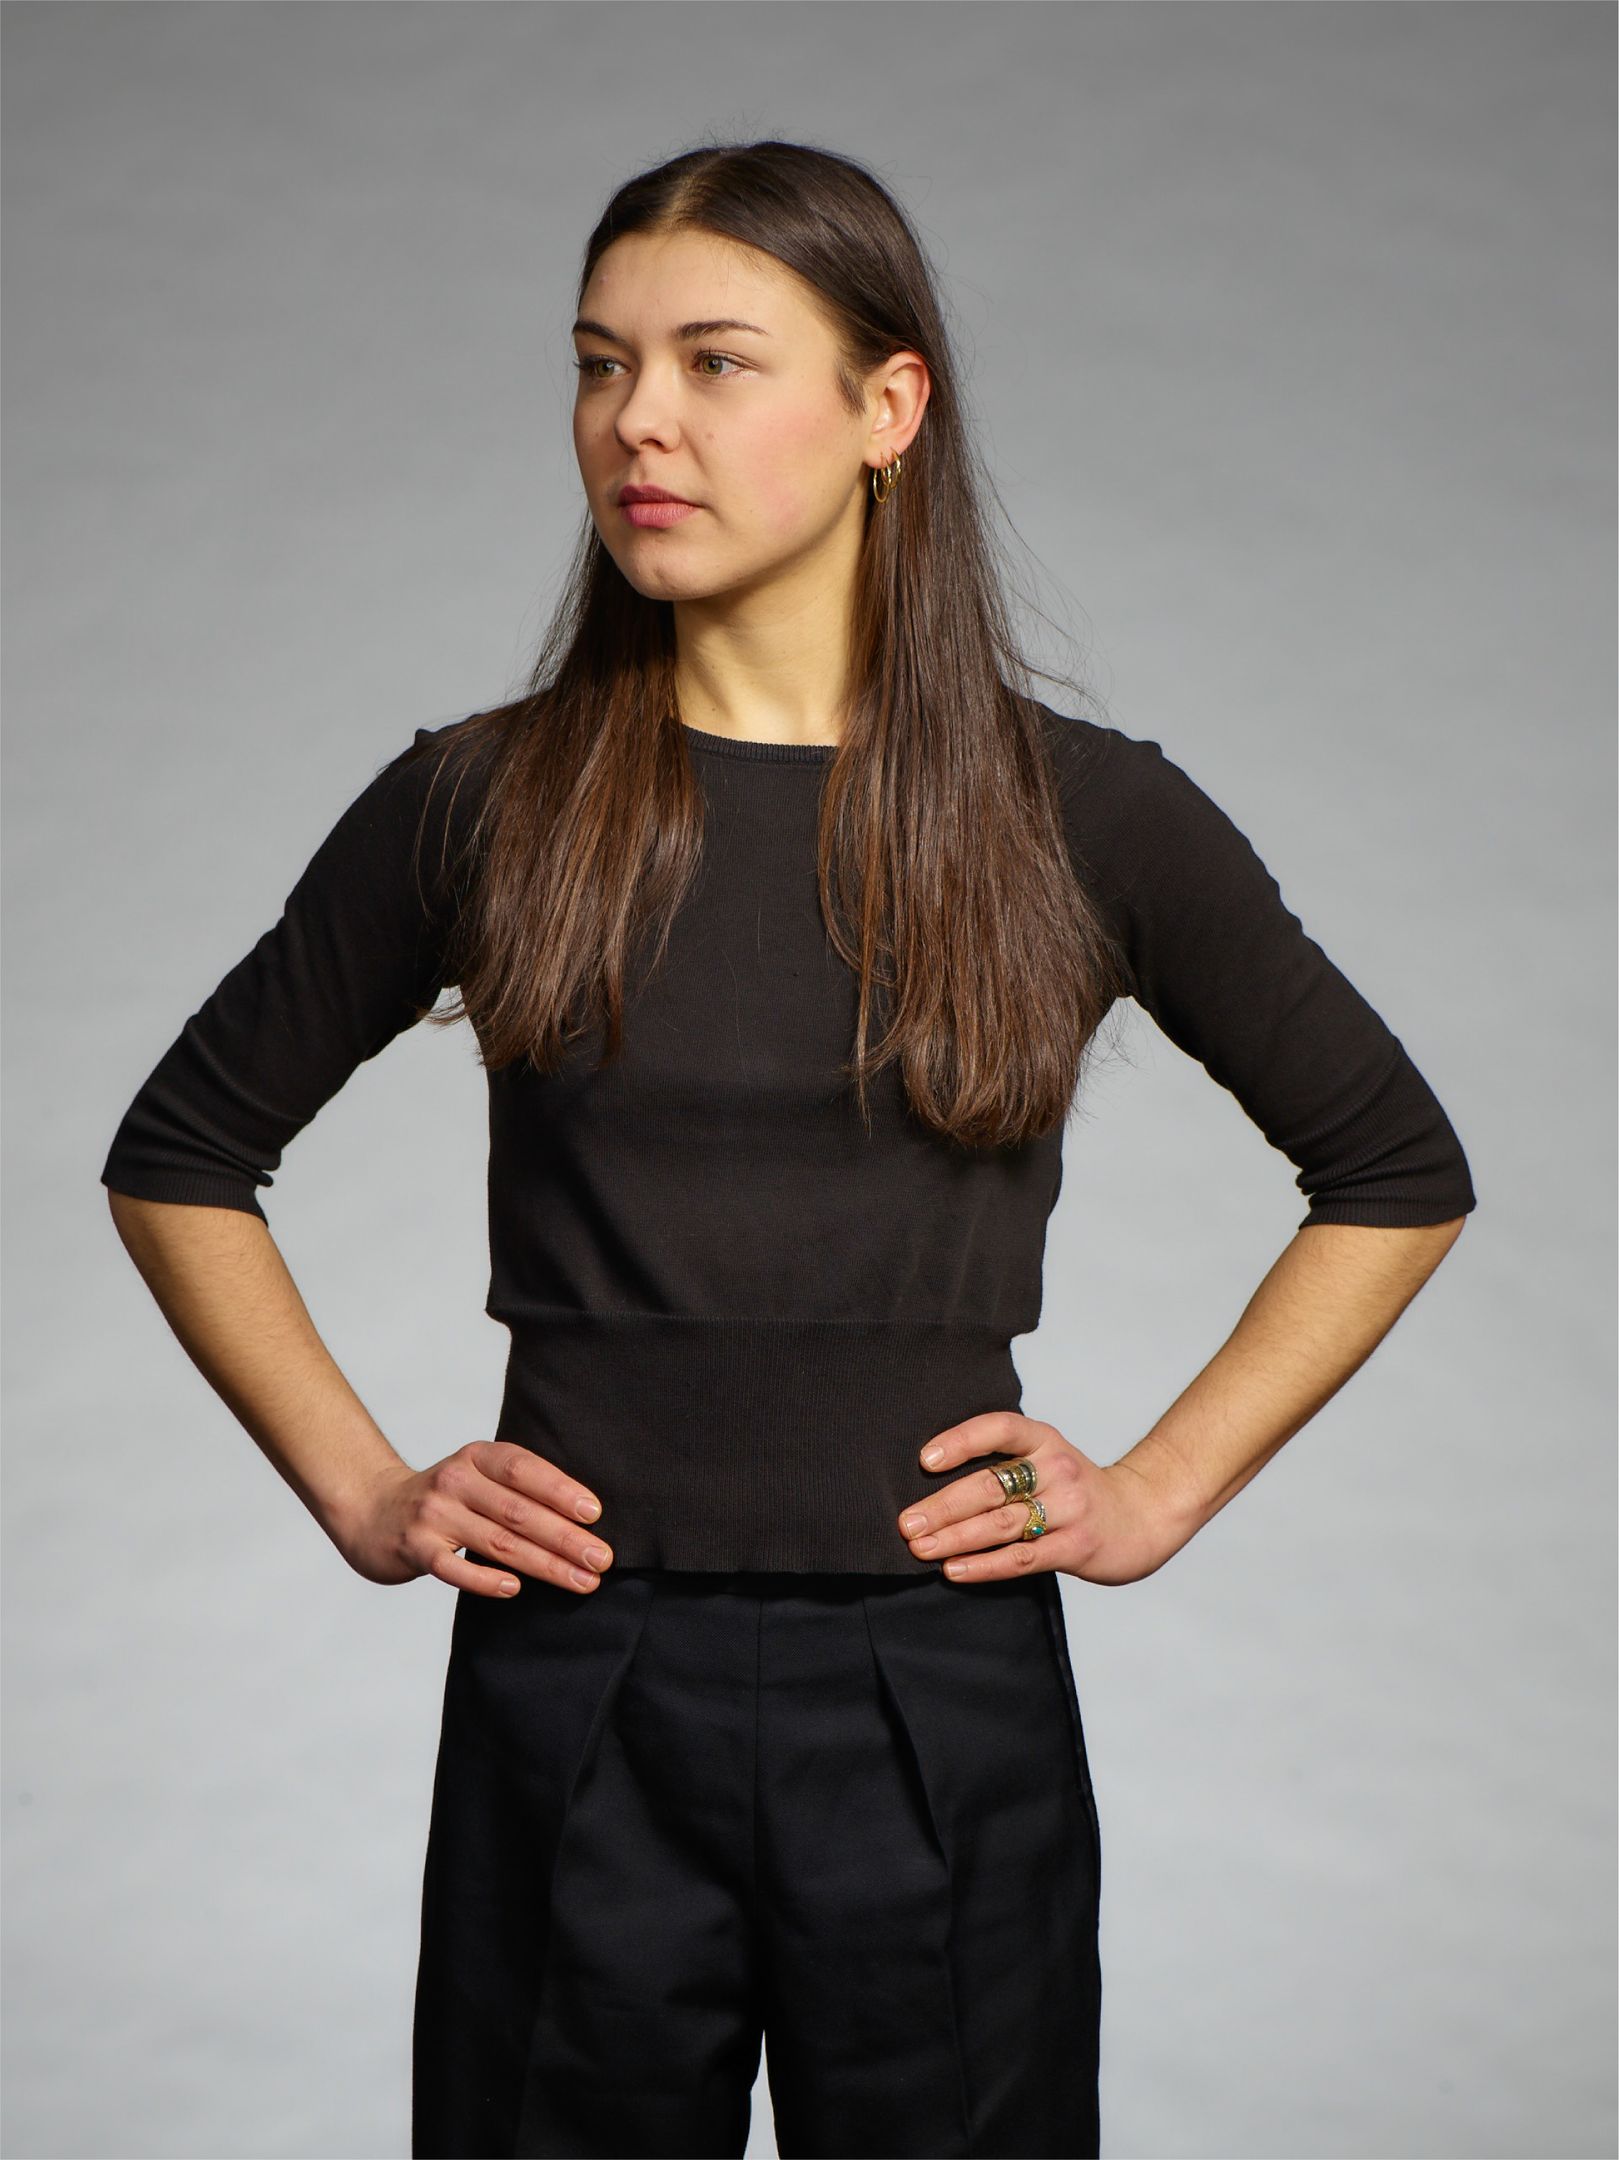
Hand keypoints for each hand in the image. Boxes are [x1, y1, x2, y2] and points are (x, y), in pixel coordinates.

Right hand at [335, 1441, 613, 1598]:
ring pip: (498, 1543)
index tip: (596, 1514)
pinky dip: (485, 1579)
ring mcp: (433, 1515)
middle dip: (566, 1537)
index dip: (561, 1490)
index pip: (524, 1469)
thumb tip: (583, 1519)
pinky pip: (454, 1567)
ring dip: (545, 1564)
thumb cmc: (444, 1499)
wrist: (372, 1511)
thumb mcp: (477, 1476)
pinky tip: (515, 1588)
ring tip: (581, 1581)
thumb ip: (517, 1488)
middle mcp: (455, 1481)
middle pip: (519, 1512)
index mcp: (477, 1457)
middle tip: (602, 1559)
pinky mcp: (415, 1549)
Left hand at [896, 1412, 1192, 1585]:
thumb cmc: (1077, 1490)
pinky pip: (1022, 1557)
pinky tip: (954, 1570)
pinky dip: (983, 1565)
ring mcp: (1070, 1508)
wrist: (1143, 1516)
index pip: (999, 1429)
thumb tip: (931, 1483)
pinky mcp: (1076, 1546)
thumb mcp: (1048, 1460)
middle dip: (942, 1506)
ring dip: (954, 1538)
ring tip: (920, 1548)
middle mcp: (1057, 1468)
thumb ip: (1006, 1465)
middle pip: (990, 1485)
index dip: (960, 1441)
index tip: (924, 1461)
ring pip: (1000, 1524)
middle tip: (906, 1524)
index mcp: (1045, 1439)